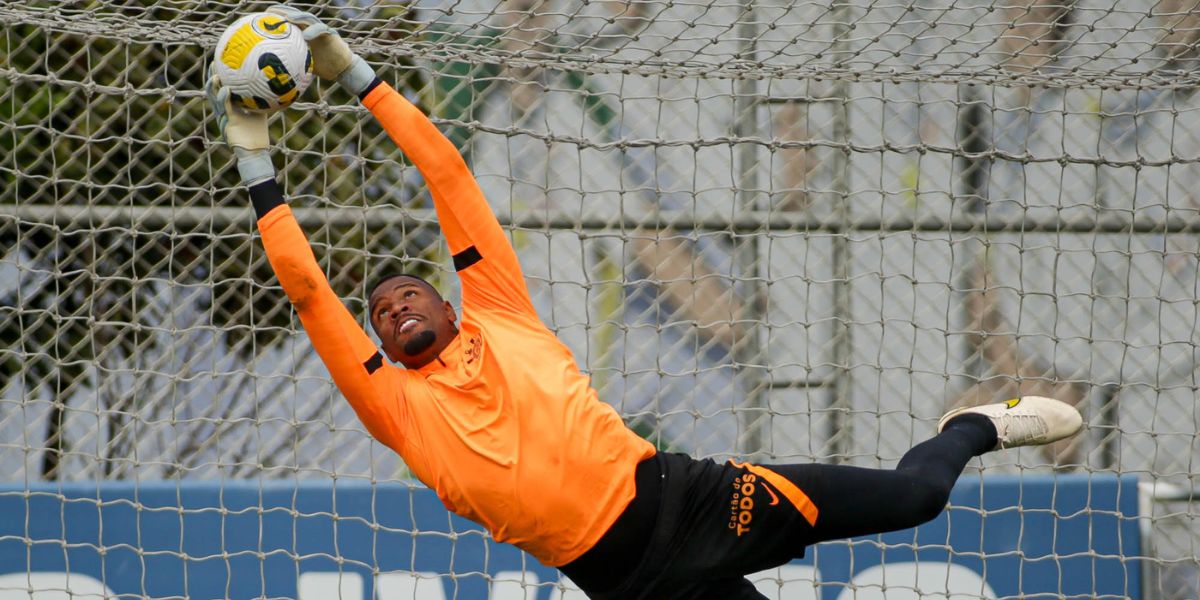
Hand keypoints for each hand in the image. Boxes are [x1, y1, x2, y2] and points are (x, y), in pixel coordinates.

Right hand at [206, 69, 273, 184]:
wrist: (255, 151)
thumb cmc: (258, 133)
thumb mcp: (260, 111)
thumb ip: (262, 99)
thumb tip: (274, 85)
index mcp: (228, 108)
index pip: (220, 89)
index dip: (217, 76)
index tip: (219, 62)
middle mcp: (223, 111)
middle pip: (213, 91)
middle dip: (211, 77)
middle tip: (214, 63)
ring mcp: (223, 118)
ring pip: (215, 99)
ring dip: (214, 86)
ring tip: (216, 75)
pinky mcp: (228, 124)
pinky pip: (225, 108)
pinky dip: (224, 98)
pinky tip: (226, 89)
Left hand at [266, 4, 374, 94]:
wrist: (341, 69)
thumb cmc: (321, 67)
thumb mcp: (301, 63)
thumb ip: (289, 61)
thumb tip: (270, 71)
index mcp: (301, 32)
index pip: (286, 21)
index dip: (274, 17)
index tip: (260, 18)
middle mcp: (310, 27)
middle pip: (294, 14)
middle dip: (282, 11)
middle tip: (269, 12)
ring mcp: (320, 29)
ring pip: (307, 18)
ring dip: (297, 17)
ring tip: (286, 19)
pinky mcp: (330, 34)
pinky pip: (321, 29)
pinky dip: (313, 31)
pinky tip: (305, 36)